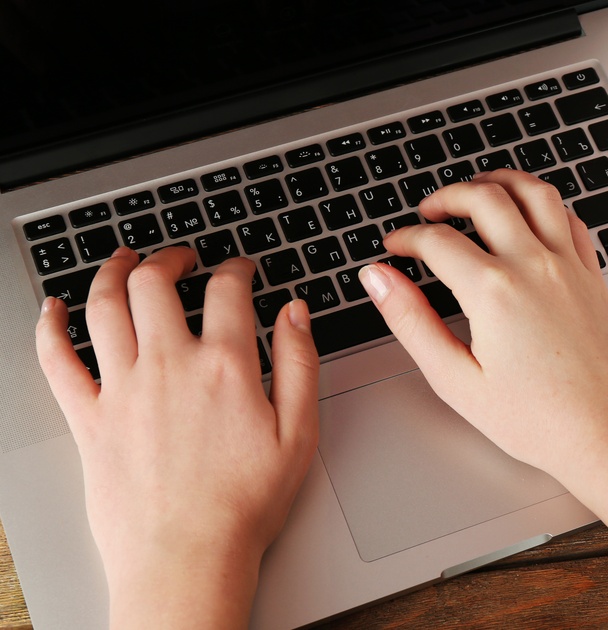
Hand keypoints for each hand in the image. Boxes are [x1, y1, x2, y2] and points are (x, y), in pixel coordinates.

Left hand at [35, 247, 319, 627]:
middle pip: (155, 283)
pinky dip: (50, 326)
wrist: (187, 557)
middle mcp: (168, 366)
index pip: (227, 290)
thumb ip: (299, 364)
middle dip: (169, 258)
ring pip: (104, 305)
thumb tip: (296, 314)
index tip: (241, 270)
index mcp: (225, 367)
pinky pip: (56, 359)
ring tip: (122, 260)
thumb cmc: (244, 505)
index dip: (237, 269)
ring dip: (111, 271)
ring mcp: (122, 389)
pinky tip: (53, 309)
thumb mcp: (299, 433)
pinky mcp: (88, 419)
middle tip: (180, 258)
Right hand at [358, 169, 607, 526]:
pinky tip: (534, 215)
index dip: (407, 238)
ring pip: (536, 194)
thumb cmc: (541, 422)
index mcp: (494, 291)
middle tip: (429, 210)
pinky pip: (572, 220)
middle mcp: (535, 267)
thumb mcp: (457, 381)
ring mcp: (571, 268)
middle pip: (485, 198)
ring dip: (501, 182)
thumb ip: (413, 323)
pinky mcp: (595, 278)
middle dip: (448, 195)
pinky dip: (547, 205)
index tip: (395, 247)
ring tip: (479, 189)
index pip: (437, 241)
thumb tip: (380, 281)